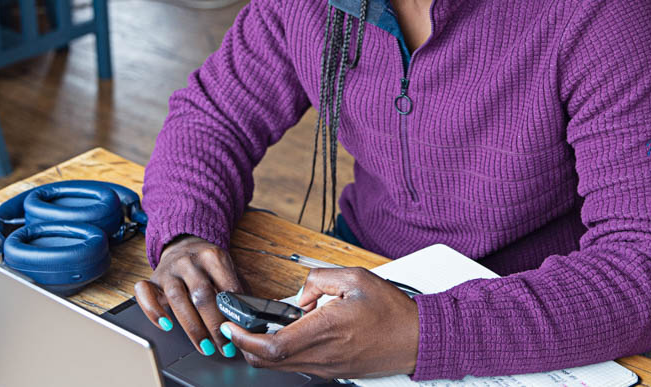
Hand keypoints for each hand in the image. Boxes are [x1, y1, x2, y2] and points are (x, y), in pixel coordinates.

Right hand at [134, 235, 245, 357]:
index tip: (238, 332)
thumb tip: (252, 317)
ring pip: (178, 299)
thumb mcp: (228, 269)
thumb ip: (238, 289)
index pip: (226, 287)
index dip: (233, 313)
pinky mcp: (152, 279)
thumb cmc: (209, 265)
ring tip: (205, 346)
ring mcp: (169, 270)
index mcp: (213, 256)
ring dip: (193, 328)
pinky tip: (166, 326)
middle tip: (224, 346)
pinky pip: (145, 294)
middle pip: (202, 295)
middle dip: (215, 325)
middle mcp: (189, 261)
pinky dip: (153, 311)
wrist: (184, 244)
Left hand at [220, 267, 418, 378]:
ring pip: (281, 367)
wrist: (417, 339)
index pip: (273, 346)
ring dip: (264, 351)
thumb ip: (320, 280)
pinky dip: (284, 354)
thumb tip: (301, 295)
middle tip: (238, 328)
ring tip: (262, 329)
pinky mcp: (334, 372)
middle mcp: (324, 355)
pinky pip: (299, 367)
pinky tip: (290, 336)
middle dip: (246, 346)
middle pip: (269, 362)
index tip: (233, 326)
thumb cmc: (392, 310)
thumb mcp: (356, 278)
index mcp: (326, 329)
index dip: (245, 338)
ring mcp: (328, 368)